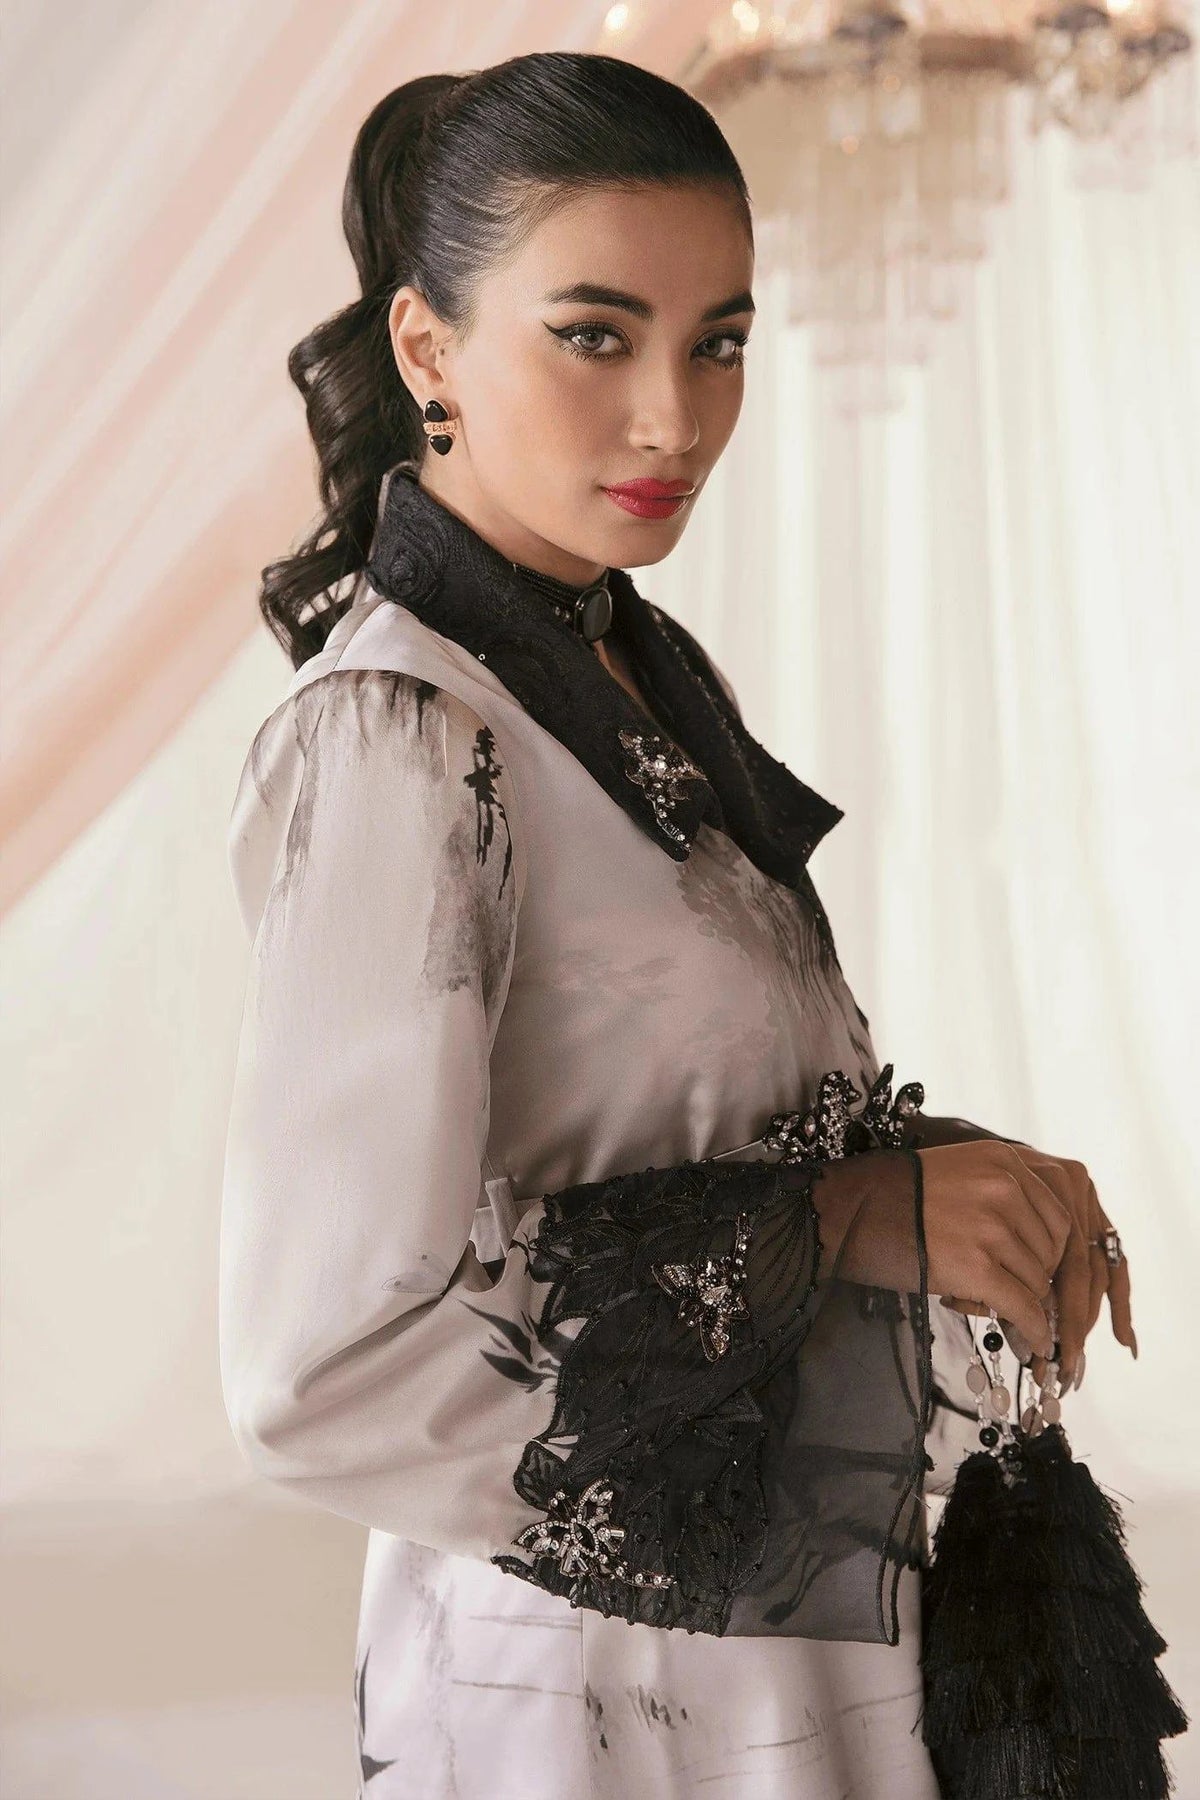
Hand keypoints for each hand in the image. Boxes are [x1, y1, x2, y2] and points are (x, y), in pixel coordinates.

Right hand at [916, 1140, 1074, 1359]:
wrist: (847, 1210)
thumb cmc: (894, 1197)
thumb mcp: (958, 1174)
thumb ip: (1000, 1197)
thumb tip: (1035, 1249)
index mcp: (1004, 1160)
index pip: (1057, 1217)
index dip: (1050, 1252)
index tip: (1037, 1271)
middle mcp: (1004, 1187)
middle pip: (1051, 1251)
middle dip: (1036, 1278)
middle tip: (1015, 1295)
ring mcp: (991, 1226)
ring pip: (1038, 1281)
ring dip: (1026, 1302)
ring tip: (1003, 1311)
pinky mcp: (976, 1265)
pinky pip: (1023, 1306)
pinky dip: (1033, 1329)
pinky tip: (1035, 1341)